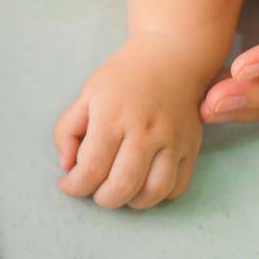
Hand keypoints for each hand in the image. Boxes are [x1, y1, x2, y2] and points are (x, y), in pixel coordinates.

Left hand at [54, 34, 208, 209]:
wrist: (172, 56)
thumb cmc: (123, 77)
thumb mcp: (85, 95)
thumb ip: (66, 131)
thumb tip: (67, 166)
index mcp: (112, 116)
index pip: (90, 169)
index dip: (74, 186)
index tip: (68, 183)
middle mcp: (145, 130)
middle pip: (122, 187)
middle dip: (101, 199)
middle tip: (94, 189)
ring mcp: (172, 140)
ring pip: (153, 192)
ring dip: (131, 202)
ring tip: (119, 189)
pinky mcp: (192, 147)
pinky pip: (177, 187)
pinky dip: (157, 195)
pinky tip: (143, 182)